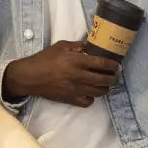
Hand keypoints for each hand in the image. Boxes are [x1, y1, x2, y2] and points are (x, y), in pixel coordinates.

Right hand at [3, 40, 120, 106]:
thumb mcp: (60, 46)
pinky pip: (88, 102)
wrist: (30, 77)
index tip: (117, 65)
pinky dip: (92, 98)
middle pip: (104, 79)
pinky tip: (91, 93)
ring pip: (98, 92)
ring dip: (105, 88)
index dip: (112, 65)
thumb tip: (89, 46)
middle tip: (116, 76)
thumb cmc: (44, 59)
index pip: (102, 63)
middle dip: (113, 78)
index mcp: (77, 61)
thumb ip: (77, 46)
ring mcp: (76, 89)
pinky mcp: (71, 99)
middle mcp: (79, 76)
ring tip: (106, 84)